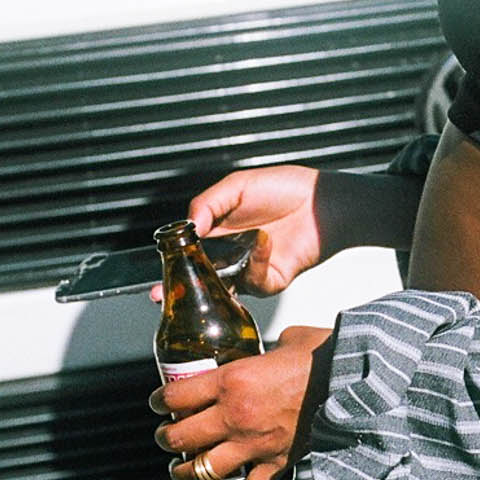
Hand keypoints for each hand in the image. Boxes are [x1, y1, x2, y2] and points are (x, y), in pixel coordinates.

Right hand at [151, 163, 323, 297]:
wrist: (321, 202)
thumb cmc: (285, 189)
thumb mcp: (237, 186)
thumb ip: (207, 204)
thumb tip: (187, 225)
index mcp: (219, 230)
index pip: (188, 251)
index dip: (173, 262)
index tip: (159, 269)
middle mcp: (231, 252)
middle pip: (200, 277)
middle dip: (182, 288)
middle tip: (163, 293)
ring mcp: (249, 269)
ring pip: (223, 289)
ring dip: (214, 284)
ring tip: (216, 267)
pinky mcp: (270, 280)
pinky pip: (254, 282)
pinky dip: (256, 263)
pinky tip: (264, 242)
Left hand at [151, 324, 333, 479]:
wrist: (356, 379)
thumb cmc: (325, 354)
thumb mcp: (287, 340)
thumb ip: (267, 351)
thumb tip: (270, 352)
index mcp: (232, 380)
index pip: (175, 397)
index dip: (159, 401)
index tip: (158, 403)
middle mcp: (235, 416)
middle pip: (179, 437)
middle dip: (165, 438)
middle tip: (165, 435)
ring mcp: (254, 444)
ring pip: (203, 470)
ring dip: (185, 472)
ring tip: (181, 470)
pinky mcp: (276, 463)